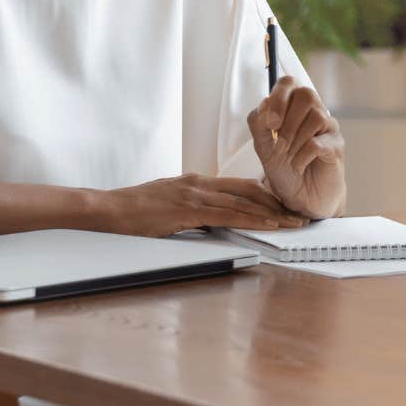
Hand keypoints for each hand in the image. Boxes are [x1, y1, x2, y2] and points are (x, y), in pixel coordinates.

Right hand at [99, 174, 307, 237]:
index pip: (240, 186)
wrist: (106, 210)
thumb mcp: (169, 204)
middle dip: (277, 202)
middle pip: (249, 190)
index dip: (266, 195)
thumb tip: (211, 220)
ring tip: (293, 222)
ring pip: (243, 201)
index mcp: (196, 182)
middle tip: (299, 213)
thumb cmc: (133, 211)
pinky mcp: (186, 209)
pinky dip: (251, 218)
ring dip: (272, 213)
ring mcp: (193, 194)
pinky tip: (268, 224)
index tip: (286, 205)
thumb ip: (192, 209)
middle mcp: (199, 183)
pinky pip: (227, 214)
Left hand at [248, 76, 345, 218]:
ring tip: (289, 157)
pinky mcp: (337, 147)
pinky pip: (319, 142)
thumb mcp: (263, 147)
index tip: (271, 123)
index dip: (278, 98)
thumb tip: (265, 105)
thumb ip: (258, 124)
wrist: (301, 198)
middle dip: (288, 121)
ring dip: (294, 140)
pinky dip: (302, 156)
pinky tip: (298, 165)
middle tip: (279, 144)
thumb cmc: (285, 169)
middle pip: (306, 95)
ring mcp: (328, 128)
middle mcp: (314, 112)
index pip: (288, 83)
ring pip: (315, 117)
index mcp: (294, 108)